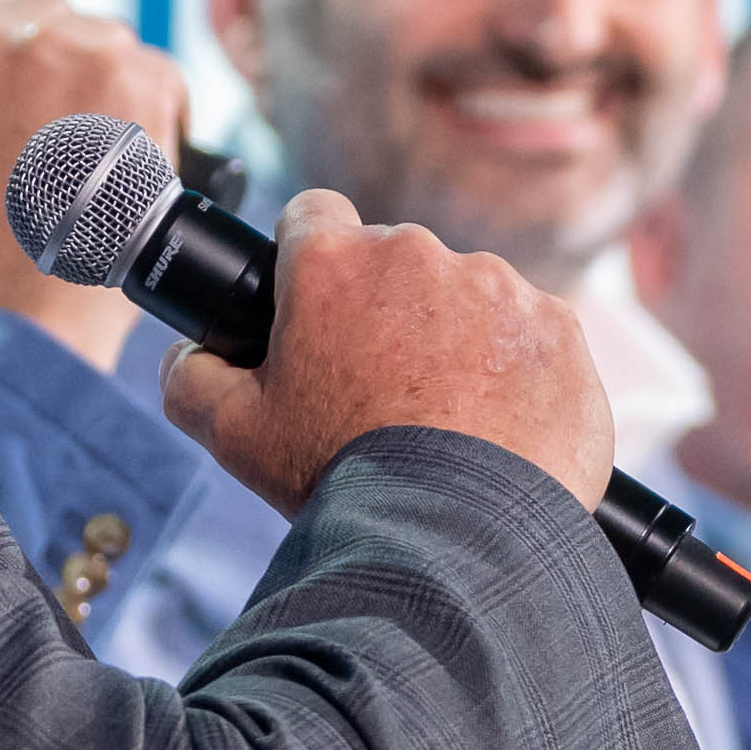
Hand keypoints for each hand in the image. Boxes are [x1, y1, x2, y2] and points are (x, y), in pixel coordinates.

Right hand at [0, 0, 187, 370]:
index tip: (15, 73)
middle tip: (62, 146)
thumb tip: (13, 40)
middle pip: (48, 13)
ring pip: (106, 37)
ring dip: (114, 88)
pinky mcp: (125, 70)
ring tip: (97, 163)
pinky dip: (162, 111)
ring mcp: (55, 48)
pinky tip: (134, 164)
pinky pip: (159, 68)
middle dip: (63, 67)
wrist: (25, 304)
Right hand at [159, 186, 615, 515]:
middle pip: (396, 263)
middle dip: (387, 312)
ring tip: (447, 419)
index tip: (319, 308)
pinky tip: (500, 427)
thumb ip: (192, 378)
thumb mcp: (233, 435)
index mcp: (333, 262)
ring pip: (469, 298)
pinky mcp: (560, 328)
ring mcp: (500, 287)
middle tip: (381, 391)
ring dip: (457, 340)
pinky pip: (532, 337)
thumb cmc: (341, 477)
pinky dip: (518, 371)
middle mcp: (419, 254)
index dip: (309, 261)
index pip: (312, 217)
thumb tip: (190, 353)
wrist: (458, 532)